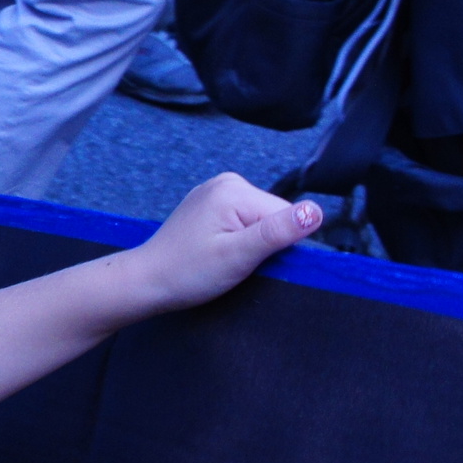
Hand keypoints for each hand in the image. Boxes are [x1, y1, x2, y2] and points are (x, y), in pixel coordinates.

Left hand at [124, 172, 320, 315]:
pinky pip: (243, 220)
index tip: (252, 263)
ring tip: (223, 257)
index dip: (278, 247)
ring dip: (252, 243)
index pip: (287, 216)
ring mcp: (216, 191)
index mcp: (235, 189)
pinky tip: (217, 250)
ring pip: (260, 219)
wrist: (146, 281)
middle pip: (274, 215)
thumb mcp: (238, 255)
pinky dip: (238, 239)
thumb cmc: (187, 272)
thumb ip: (277, 231)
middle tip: (234, 262)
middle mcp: (227, 182)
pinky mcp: (210, 205)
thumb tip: (316, 211)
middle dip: (264, 244)